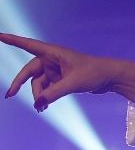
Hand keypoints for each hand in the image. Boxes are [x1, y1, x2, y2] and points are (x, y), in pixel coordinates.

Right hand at [0, 33, 134, 109]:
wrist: (110, 78)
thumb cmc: (94, 73)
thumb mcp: (73, 83)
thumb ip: (53, 93)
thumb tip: (37, 103)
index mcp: (54, 53)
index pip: (28, 45)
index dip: (12, 41)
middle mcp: (52, 60)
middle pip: (29, 71)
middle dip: (20, 84)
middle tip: (10, 96)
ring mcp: (55, 70)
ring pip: (38, 83)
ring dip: (38, 95)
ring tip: (42, 108)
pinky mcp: (60, 79)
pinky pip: (46, 88)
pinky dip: (44, 97)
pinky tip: (44, 107)